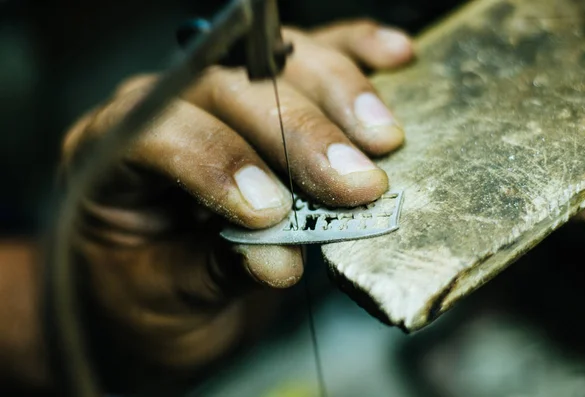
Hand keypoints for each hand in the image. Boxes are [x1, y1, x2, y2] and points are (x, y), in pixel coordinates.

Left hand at [61, 20, 412, 389]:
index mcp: (112, 155)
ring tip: (383, 138)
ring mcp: (219, 91)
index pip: (162, 132)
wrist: (158, 295)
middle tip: (356, 182)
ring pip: (278, 62)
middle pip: (231, 87)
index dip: (221, 163)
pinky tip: (392, 56)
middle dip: (301, 134)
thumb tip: (281, 259)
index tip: (275, 211)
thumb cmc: (147, 297)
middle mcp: (164, 106)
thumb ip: (216, 271)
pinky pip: (312, 57)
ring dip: (338, 96)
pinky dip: (355, 52)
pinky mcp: (267, 97)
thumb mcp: (167, 297)